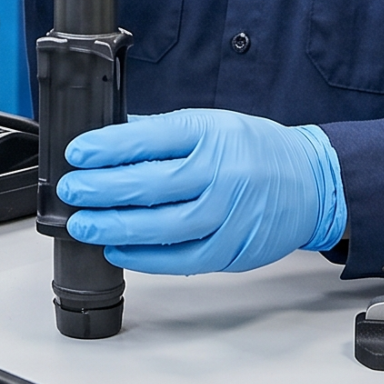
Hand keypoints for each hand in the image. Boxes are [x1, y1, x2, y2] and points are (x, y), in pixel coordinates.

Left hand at [57, 108, 345, 274]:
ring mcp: (228, 214)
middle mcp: (221, 173)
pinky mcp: (231, 249)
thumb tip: (108, 141)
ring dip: (115, 227)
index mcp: (212, 133)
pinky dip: (145, 257)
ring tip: (83, 224)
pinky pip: (181, 259)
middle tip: (71, 190)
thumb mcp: (212, 125)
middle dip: (102, 189)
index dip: (108, 147)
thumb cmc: (255, 151)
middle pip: (151, 184)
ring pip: (162, 226)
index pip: (150, 138)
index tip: (77, 153)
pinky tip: (118, 249)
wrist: (312, 183)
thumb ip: (161, 134)